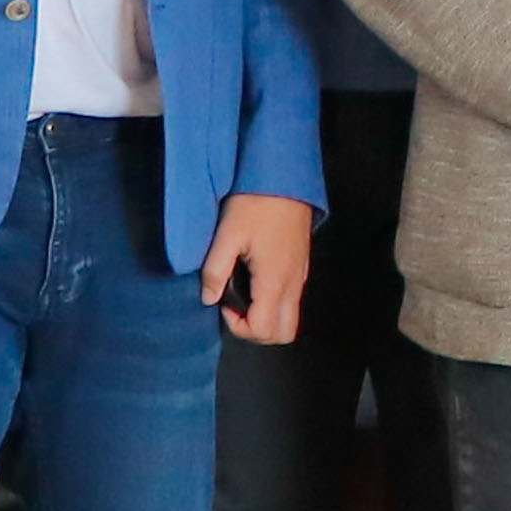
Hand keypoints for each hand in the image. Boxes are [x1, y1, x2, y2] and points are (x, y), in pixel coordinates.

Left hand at [202, 193, 318, 344]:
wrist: (283, 177)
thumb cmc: (255, 202)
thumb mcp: (227, 234)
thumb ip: (215, 271)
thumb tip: (209, 298)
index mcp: (274, 279)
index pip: (263, 329)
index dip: (239, 326)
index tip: (223, 302)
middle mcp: (292, 283)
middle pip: (283, 334)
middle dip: (256, 332)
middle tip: (235, 308)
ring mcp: (299, 275)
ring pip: (290, 319)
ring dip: (266, 318)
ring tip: (243, 294)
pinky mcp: (301, 266)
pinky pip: (292, 299)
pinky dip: (274, 303)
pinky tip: (254, 278)